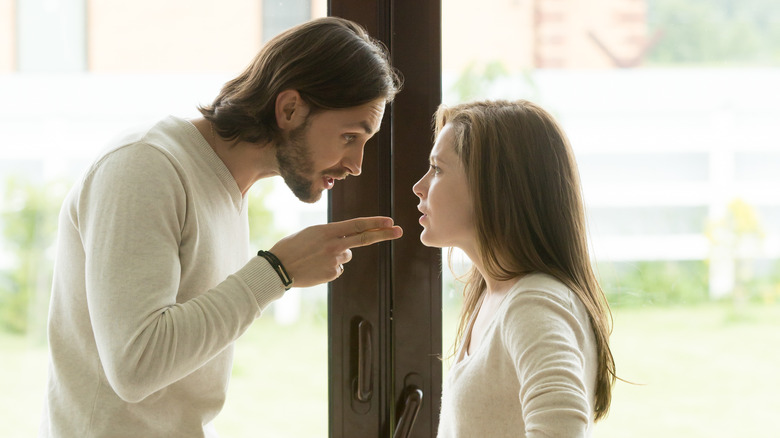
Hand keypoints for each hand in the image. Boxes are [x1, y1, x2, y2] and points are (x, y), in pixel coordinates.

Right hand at [269, 216, 402, 287]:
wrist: (278, 268)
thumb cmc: (292, 247)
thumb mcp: (311, 233)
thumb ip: (332, 235)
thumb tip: (349, 247)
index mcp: (328, 231)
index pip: (357, 224)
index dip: (375, 222)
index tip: (389, 220)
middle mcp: (335, 245)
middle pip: (364, 238)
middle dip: (384, 234)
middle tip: (399, 230)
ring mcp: (335, 261)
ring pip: (346, 256)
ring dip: (336, 256)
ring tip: (316, 257)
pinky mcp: (332, 274)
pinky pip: (338, 269)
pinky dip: (330, 268)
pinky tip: (316, 267)